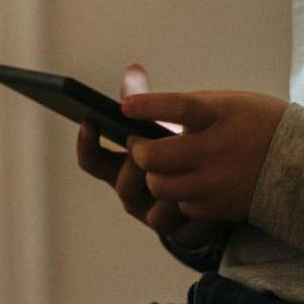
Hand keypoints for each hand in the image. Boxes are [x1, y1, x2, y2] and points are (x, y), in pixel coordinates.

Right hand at [74, 64, 220, 236]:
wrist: (217, 193)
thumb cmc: (184, 150)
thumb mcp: (163, 125)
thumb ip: (145, 102)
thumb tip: (133, 70)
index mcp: (121, 168)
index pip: (92, 161)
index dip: (86, 144)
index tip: (89, 122)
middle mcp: (133, 195)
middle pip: (122, 183)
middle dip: (136, 164)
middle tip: (149, 145)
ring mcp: (155, 217)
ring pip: (153, 212)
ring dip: (168, 189)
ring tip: (185, 171)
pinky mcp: (183, 233)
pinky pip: (184, 228)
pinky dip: (195, 213)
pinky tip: (208, 196)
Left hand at [121, 90, 288, 221]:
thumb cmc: (261, 124)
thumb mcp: (230, 103)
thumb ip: (190, 108)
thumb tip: (143, 107)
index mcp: (220, 114)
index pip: (179, 108)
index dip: (150, 106)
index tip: (125, 107)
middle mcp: (217, 148)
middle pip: (156, 157)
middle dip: (139, 153)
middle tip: (138, 146)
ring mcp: (217, 181)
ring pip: (162, 187)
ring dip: (154, 177)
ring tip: (158, 167)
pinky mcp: (221, 206)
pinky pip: (183, 207)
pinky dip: (179, 197)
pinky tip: (187, 185)